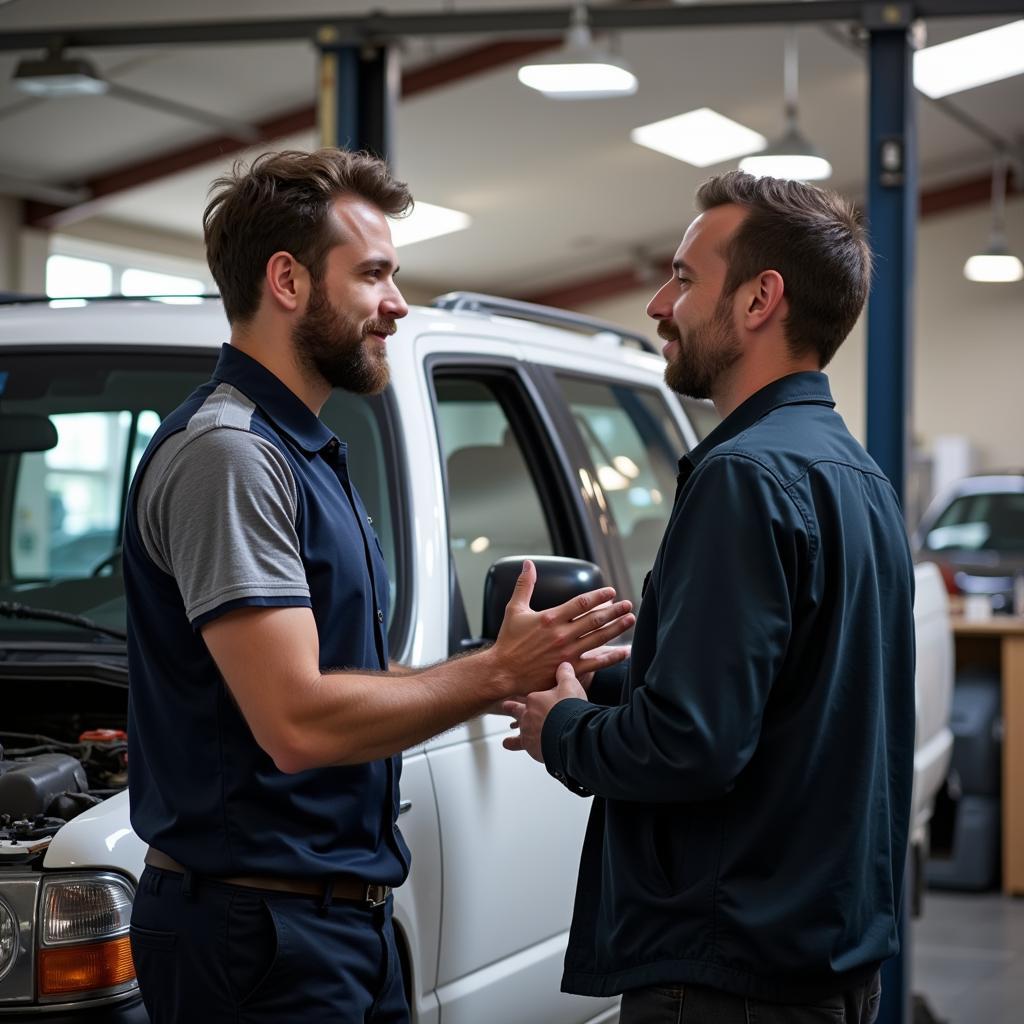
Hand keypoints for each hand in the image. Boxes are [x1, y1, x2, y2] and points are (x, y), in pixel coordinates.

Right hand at [489, 560, 633, 696]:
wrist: (503, 671)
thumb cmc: (508, 641)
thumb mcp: (514, 609)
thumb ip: (524, 585)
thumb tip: (528, 564)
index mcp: (551, 617)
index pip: (581, 603)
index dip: (599, 596)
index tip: (611, 592)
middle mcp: (562, 634)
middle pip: (595, 619)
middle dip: (614, 610)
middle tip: (628, 604)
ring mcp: (568, 652)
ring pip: (599, 638)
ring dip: (617, 628)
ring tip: (630, 619)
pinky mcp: (569, 668)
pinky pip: (596, 663)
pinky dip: (612, 657)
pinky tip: (624, 652)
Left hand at [503, 662, 586, 761]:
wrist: (571, 732)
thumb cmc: (570, 708)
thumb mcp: (570, 685)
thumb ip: (565, 674)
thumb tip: (564, 664)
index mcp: (534, 698)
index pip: (528, 695)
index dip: (523, 694)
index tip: (517, 693)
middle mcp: (527, 714)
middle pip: (517, 710)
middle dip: (511, 709)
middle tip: (505, 707)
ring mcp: (528, 731)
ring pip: (518, 732)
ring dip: (512, 738)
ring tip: (506, 742)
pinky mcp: (531, 747)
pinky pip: (522, 747)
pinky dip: (520, 750)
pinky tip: (523, 752)